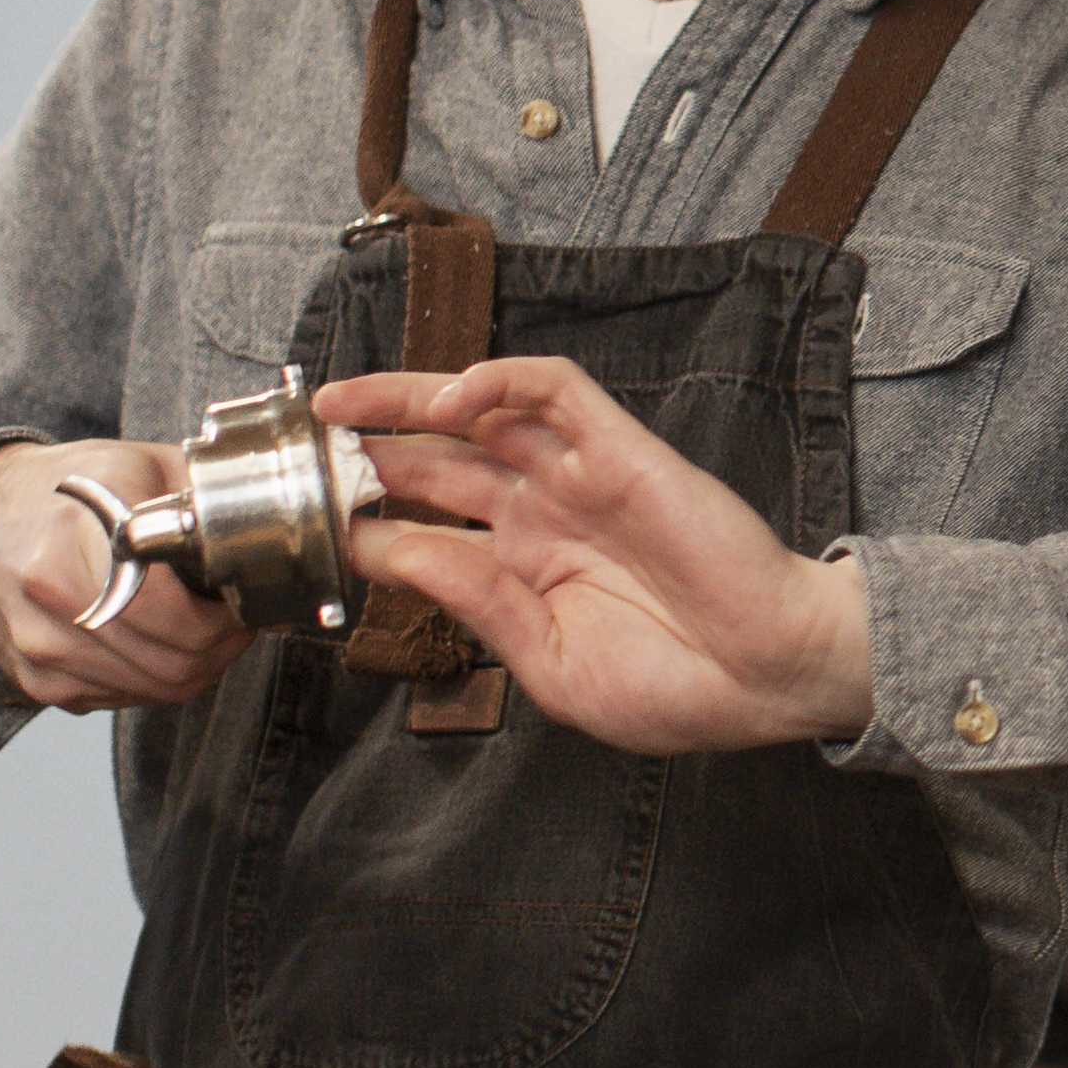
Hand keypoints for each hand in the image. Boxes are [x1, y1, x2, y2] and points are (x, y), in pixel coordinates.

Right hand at [0, 438, 253, 712]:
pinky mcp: (35, 681)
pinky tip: (150, 639)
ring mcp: (38, 647)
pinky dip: (151, 678)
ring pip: (154, 689)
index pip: (173, 616)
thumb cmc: (67, 490)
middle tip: (231, 621)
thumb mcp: (141, 467)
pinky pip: (122, 699)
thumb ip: (206, 502)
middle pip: (173, 663)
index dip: (225, 620)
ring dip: (192, 666)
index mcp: (77, 538)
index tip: (241, 603)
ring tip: (196, 627)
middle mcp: (49, 598)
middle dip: (220, 647)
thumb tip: (270, 550)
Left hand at [313, 358, 867, 754]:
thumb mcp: (552, 666)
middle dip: (364, 451)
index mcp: (522, 572)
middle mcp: (541, 515)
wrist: (769, 678)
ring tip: (342, 402)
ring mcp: (577, 476)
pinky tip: (452, 396)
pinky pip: (555, 392)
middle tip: (300, 450)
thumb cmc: (678, 687)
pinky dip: (503, 380)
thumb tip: (399, 554)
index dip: (362, 525)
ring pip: (482, 409)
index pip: (423, 530)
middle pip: (435, 459)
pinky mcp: (619, 450)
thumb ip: (479, 605)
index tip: (299, 530)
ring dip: (409, 399)